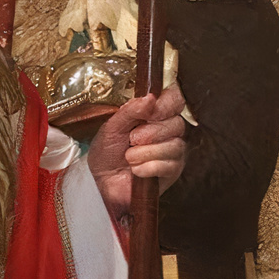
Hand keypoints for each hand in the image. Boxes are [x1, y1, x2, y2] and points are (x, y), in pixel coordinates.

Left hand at [89, 86, 187, 216]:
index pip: (175, 99)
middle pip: (177, 124)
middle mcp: (169, 130)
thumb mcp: (113, 126)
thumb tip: (151, 97)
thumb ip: (131, 110)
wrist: (101, 181)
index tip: (151, 113)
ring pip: (174, 145)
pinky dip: (147, 168)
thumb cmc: (107, 151)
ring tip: (129, 157)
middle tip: (131, 140)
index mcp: (155, 113)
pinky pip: (169, 165)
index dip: (166, 105)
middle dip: (150, 134)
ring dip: (145, 153)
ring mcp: (174, 151)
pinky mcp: (173, 171)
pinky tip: (136, 170)